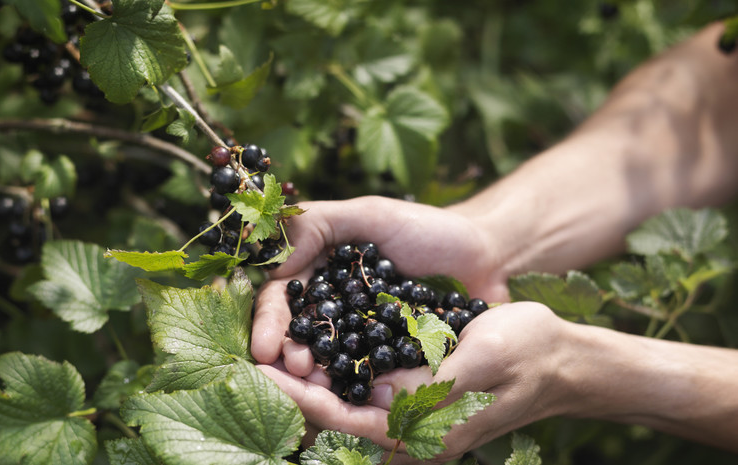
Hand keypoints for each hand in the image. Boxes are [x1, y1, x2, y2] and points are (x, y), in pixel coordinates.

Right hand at [251, 195, 509, 374]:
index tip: (266, 347)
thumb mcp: (371, 214)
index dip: (270, 322)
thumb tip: (274, 259)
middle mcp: (333, 306)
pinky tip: (348, 396)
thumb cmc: (428, 229)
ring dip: (316, 376)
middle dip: (290, 354)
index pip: (281, 298)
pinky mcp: (389, 358)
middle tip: (296, 370)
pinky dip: (353, 385)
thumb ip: (319, 223)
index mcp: (319, 271)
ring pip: (328, 359)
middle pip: (299, 335)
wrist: (487, 256)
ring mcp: (360, 335)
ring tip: (316, 386)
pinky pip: (366, 374)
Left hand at [259, 302, 569, 463]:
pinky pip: (363, 389)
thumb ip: (427, 385)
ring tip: (272, 349)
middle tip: (254, 357)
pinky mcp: (414, 397)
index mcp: (422, 436)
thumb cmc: (526, 355)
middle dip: (294, 390)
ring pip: (345, 403)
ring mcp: (411, 418)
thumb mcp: (478, 362)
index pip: (343, 422)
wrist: (560, 358)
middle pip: (335, 418)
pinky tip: (315, 343)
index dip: (300, 397)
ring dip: (310, 379)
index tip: (264, 372)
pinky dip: (335, 370)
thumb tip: (372, 395)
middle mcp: (410, 435)